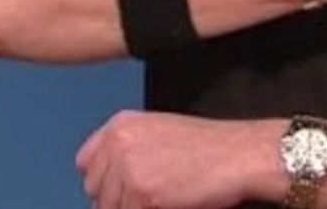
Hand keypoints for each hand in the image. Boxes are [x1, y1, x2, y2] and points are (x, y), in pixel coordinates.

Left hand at [75, 110, 273, 208]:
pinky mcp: (141, 195)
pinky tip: (172, 202)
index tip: (124, 188)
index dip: (106, 181)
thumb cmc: (210, 147)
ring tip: (166, 197)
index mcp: (121, 125)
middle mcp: (118, 144)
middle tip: (152, 195)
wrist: (240, 155)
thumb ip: (127, 150)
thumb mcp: (160, 133)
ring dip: (134, 208)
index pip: (86, 164)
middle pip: (96, 191)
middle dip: (119, 199)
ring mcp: (128, 170)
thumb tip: (105, 182)